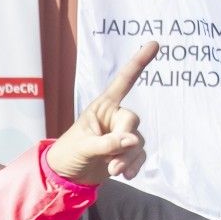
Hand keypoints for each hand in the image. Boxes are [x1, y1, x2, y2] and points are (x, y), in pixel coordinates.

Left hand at [48, 43, 156, 184]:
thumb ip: (107, 143)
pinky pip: (139, 155)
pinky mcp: (126, 152)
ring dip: (128, 157)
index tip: (154, 44)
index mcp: (102, 107)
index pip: (123, 81)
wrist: (66, 175)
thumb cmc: (68, 153)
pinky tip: (126, 175)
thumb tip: (133, 141)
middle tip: (111, 157)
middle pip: (132, 120)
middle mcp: (115, 117)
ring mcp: (122, 135)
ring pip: (137, 142)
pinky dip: (134, 165)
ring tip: (112, 170)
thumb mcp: (83, 146)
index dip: (139, 63)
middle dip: (124, 140)